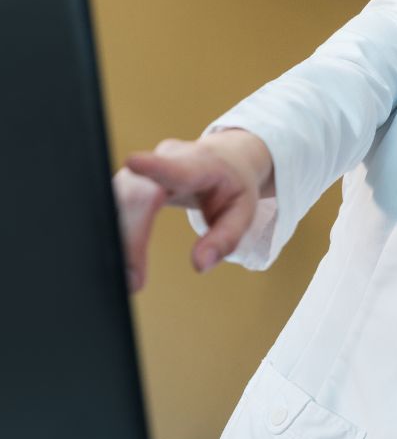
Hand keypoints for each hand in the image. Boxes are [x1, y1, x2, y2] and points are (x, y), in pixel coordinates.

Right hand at [113, 131, 271, 290]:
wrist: (222, 159)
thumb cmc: (232, 187)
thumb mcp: (243, 213)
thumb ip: (224, 240)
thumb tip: (200, 265)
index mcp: (200, 165)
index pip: (177, 166)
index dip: (154, 166)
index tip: (134, 162)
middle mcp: (165, 159)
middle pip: (136, 191)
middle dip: (130, 234)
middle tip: (132, 279)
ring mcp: (142, 168)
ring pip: (115, 197)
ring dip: (116, 238)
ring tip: (126, 275)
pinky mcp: (128, 181)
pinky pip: (111, 204)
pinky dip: (112, 233)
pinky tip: (116, 258)